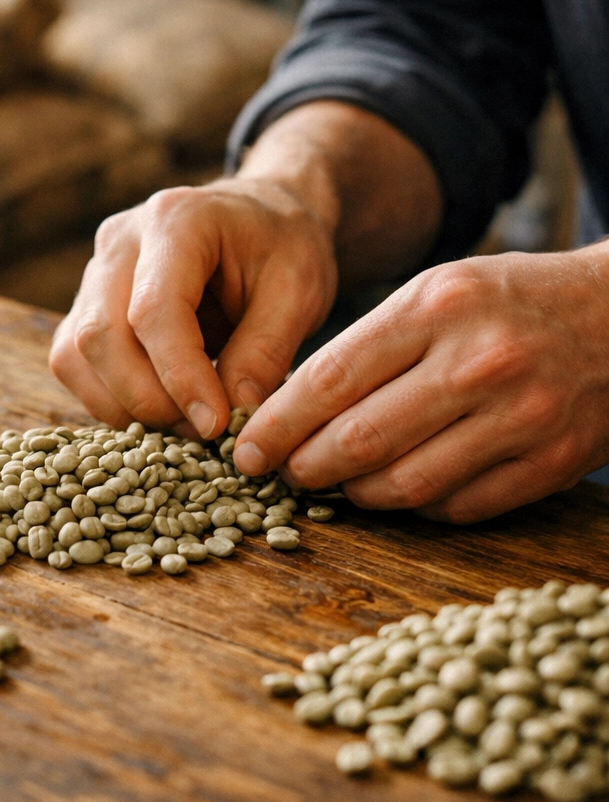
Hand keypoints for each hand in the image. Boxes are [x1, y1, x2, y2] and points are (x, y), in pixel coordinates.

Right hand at [49, 176, 338, 439]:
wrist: (262, 217)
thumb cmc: (283, 246)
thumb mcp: (299, 291)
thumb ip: (265, 352)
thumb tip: (233, 418)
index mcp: (176, 222)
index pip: (154, 309)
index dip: (180, 376)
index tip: (216, 423)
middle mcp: (119, 242)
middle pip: (100, 335)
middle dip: (147, 399)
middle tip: (203, 430)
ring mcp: (94, 273)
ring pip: (75, 356)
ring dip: (123, 405)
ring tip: (185, 422)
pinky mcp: (86, 306)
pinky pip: (74, 363)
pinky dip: (109, 400)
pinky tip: (161, 409)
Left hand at [233, 246, 608, 521]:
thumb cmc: (505, 302)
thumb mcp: (433, 293)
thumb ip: (366, 347)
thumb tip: (289, 411)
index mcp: (437, 307)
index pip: (330, 379)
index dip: (277, 425)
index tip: (247, 450)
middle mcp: (479, 361)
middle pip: (359, 439)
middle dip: (304, 467)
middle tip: (284, 473)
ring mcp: (523, 416)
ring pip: (404, 485)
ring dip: (354, 493)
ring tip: (336, 482)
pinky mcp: (553, 463)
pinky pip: (457, 507)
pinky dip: (416, 506)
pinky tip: (400, 487)